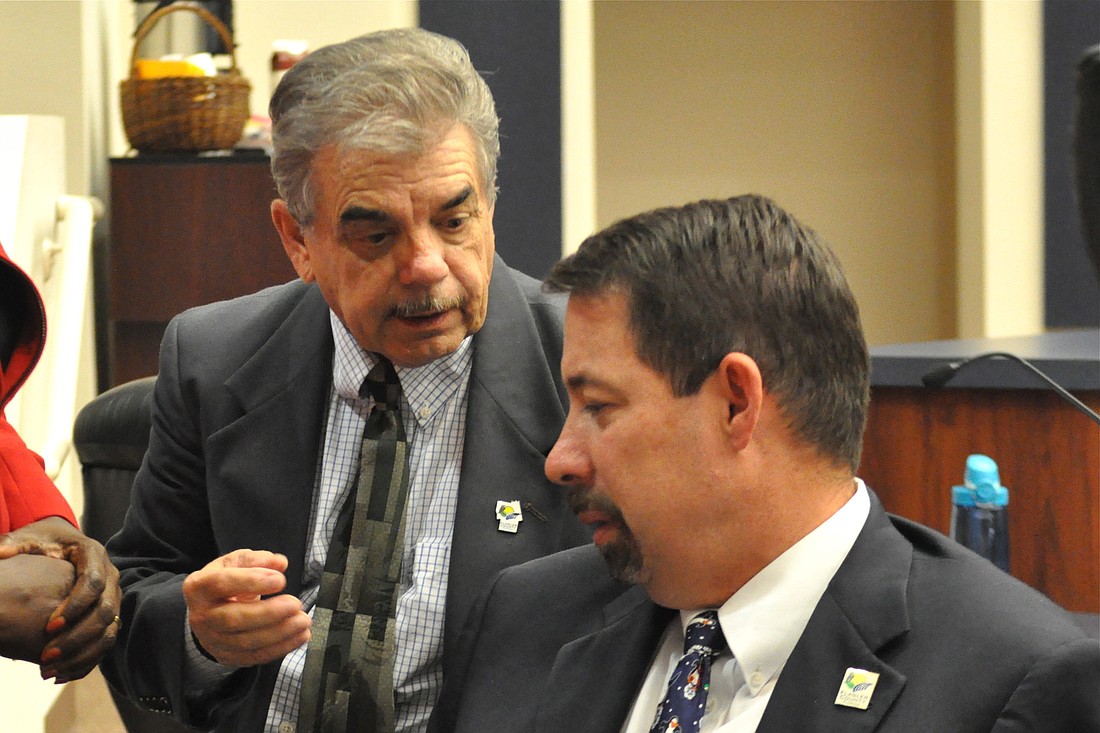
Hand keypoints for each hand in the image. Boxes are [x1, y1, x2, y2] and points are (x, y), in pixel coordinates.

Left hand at [0, 517, 121, 681]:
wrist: (64, 543)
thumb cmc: (44, 541)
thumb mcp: (29, 538)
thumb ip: (15, 545)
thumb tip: (1, 553)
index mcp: (93, 554)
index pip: (93, 583)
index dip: (74, 607)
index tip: (48, 627)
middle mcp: (110, 574)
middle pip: (106, 610)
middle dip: (77, 636)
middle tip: (46, 656)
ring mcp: (113, 593)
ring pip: (111, 628)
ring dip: (82, 653)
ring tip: (49, 670)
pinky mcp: (110, 610)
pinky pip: (106, 638)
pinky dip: (86, 659)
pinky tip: (60, 674)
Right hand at [183, 549, 310, 667]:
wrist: (209, 611)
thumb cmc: (226, 582)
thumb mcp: (236, 563)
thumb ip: (257, 559)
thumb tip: (279, 563)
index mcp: (199, 587)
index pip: (222, 583)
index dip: (252, 581)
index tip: (280, 580)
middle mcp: (201, 616)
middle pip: (233, 619)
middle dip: (269, 613)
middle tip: (296, 604)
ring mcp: (212, 640)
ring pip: (246, 641)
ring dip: (280, 633)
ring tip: (303, 621)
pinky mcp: (226, 656)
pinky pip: (255, 656)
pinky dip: (281, 647)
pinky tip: (300, 636)